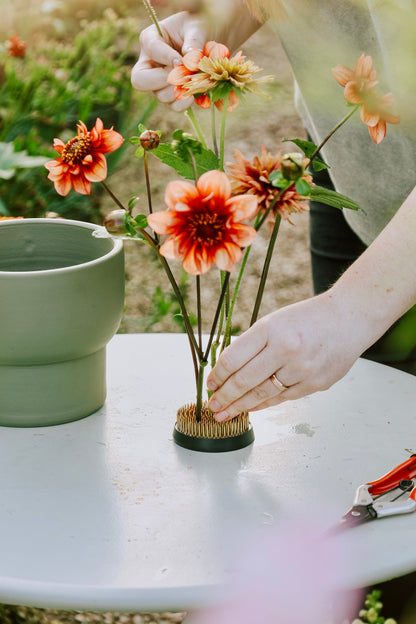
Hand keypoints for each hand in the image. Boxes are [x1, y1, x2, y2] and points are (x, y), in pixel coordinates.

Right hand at [131, 12, 205, 110]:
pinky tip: (195, 92)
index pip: (151, 50)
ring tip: (194, 79)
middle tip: (181, 75)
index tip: (182, 60)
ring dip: (178, 90)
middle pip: (139, 80)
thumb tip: (189, 59)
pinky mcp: (172, 94)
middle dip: (161, 80)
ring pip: (160, 95)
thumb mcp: (197, 25)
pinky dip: (185, 102)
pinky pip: (174, 106)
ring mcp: (159, 82)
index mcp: (150, 39)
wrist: (209, 39)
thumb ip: (193, 39)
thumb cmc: (198, 26)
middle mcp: (150, 63)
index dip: (166, 57)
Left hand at [206, 290, 367, 420]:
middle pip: (244, 380)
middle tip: (212, 406)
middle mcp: (285, 349)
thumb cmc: (308, 318)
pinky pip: (282, 398)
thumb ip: (253, 344)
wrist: (349, 318)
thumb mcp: (275, 321)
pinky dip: (263, 404)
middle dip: (224, 397)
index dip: (218, 375)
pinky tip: (251, 408)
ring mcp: (302, 368)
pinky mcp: (316, 383)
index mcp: (270, 329)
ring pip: (262, 394)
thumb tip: (227, 371)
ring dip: (240, 406)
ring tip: (225, 413)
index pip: (234, 358)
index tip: (210, 384)